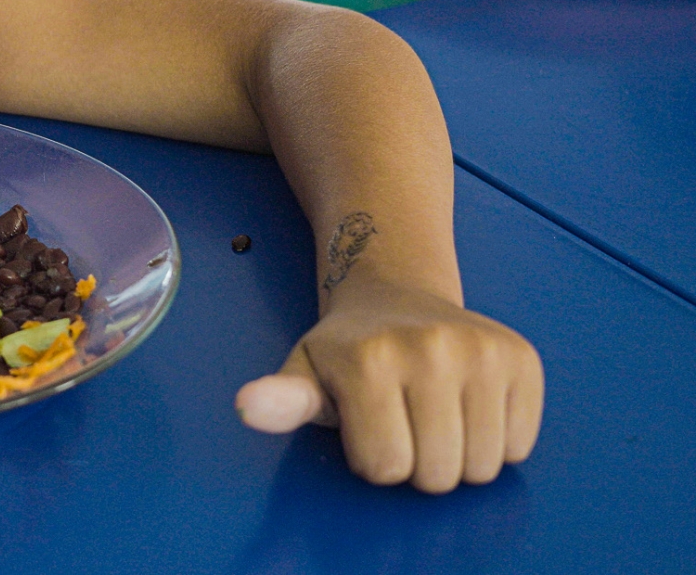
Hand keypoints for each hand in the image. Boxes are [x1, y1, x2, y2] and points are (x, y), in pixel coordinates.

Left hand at [236, 275, 543, 491]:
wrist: (394, 294)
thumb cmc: (345, 349)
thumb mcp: (305, 372)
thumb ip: (281, 401)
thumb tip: (248, 407)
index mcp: (369, 360)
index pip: (387, 469)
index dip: (373, 460)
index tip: (365, 426)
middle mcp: (431, 349)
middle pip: (438, 475)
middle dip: (417, 465)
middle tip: (403, 423)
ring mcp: (482, 351)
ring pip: (483, 468)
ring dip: (459, 458)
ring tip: (433, 416)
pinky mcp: (522, 358)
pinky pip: (520, 445)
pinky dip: (497, 441)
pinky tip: (468, 406)